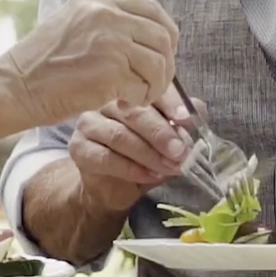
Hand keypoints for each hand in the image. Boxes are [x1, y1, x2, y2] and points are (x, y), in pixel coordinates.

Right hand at [0, 0, 179, 124]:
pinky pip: (144, 87)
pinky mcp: (110, 70)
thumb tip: (155, 38)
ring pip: (159, 63)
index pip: (153, 10)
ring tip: (137, 96)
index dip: (166, 35)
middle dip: (166, 65)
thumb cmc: (46, 64)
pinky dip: (139, 100)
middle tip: (153, 83)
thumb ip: (111, 22)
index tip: (163, 54)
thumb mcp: (76, 23)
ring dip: (155, 86)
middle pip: (163, 36)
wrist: (16, 85)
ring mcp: (110, 39)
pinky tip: (122, 103)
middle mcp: (106, 12)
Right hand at [68, 87, 197, 211]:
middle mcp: (108, 103)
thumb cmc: (143, 158)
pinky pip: (106, 158)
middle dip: (162, 134)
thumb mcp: (169, 141)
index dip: (171, 103)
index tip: (187, 120)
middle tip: (181, 152)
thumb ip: (182, 125)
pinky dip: (132, 169)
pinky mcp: (79, 148)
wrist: (112, 187)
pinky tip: (149, 176)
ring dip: (150, 155)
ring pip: (120, 136)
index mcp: (131, 94)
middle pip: (135, 113)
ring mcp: (90, 124)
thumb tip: (197, 113)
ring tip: (170, 168)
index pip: (150, 89)